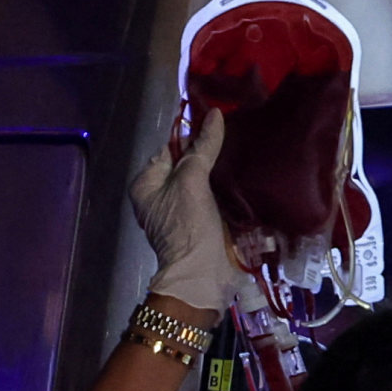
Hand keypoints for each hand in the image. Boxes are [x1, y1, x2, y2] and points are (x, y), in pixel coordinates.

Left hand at [131, 114, 234, 312]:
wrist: (203, 277)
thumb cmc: (188, 226)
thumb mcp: (192, 180)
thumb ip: (202, 147)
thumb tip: (214, 113)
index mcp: (146, 184)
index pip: (169, 149)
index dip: (191, 137)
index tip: (218, 124)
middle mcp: (161, 197)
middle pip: (187, 166)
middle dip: (209, 156)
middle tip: (236, 139)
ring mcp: (183, 213)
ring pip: (204, 183)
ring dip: (222, 174)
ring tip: (244, 157)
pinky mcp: (204, 225)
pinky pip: (216, 200)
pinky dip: (228, 192)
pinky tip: (245, 182)